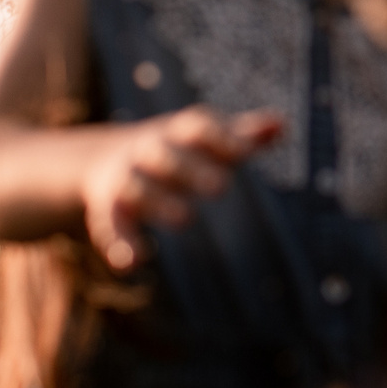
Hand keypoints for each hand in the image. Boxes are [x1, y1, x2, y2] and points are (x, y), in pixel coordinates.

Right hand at [80, 106, 282, 270]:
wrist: (105, 157)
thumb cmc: (176, 150)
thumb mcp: (203, 139)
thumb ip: (241, 135)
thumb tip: (281, 125)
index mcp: (176, 132)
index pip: (197, 127)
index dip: (220, 137)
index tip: (246, 150)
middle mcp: (148, 152)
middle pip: (166, 156)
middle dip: (190, 168)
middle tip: (222, 186)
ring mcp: (126, 179)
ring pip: (138, 188)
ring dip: (159, 202)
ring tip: (185, 218)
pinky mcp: (108, 210)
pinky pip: (109, 225)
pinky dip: (118, 242)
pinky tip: (131, 263)